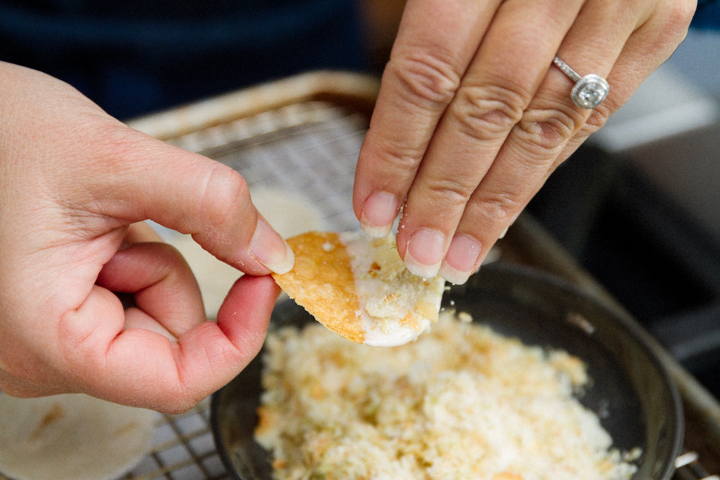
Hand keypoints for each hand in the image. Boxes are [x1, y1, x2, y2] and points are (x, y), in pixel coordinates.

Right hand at [0, 62, 292, 412]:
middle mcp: (40, 359)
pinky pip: (132, 307)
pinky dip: (136, 264)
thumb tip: (272, 255)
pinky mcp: (57, 323)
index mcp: (46, 337)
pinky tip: (93, 230)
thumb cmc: (4, 134)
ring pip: (157, 323)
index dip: (238, 337)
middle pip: (171, 347)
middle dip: (173, 276)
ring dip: (153, 264)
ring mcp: (47, 345)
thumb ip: (209, 205)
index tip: (264, 278)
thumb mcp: (117, 159)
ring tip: (99, 219)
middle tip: (129, 219)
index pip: (177, 383)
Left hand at [353, 0, 694, 283]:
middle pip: (486, 109)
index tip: (374, 207)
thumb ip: (425, 30)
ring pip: (544, 125)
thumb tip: (391, 141)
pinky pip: (593, 116)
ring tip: (458, 253)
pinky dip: (543, 169)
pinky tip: (506, 208)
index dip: (396, 148)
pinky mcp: (657, 22)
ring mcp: (618, 0)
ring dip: (495, 201)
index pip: (427, 70)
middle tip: (417, 251)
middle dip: (445, 193)